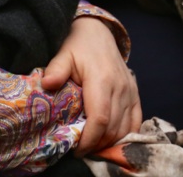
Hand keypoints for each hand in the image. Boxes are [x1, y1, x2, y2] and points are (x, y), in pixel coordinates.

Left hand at [42, 17, 140, 153]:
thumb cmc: (78, 45)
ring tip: (91, 147)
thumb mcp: (63, 54)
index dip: (89, 139)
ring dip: (109, 143)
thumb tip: (46, 84)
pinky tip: (110, 142)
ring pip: (125, 129)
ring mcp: (131, 92)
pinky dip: (124, 136)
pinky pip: (135, 122)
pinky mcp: (135, 95)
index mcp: (102, 80)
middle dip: (96, 145)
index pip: (100, 118)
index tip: (76, 150)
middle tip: (79, 150)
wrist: (98, 33)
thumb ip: (56, 70)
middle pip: (112, 128)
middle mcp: (121, 89)